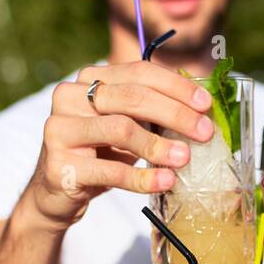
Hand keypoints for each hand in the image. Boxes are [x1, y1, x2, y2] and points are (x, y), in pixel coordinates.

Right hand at [26, 60, 214, 227]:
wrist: (56, 191)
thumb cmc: (99, 153)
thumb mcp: (125, 125)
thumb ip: (152, 112)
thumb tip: (201, 109)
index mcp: (89, 78)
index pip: (139, 72)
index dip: (176, 87)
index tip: (206, 104)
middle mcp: (70, 96)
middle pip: (132, 97)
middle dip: (175, 114)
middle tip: (205, 133)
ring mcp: (61, 130)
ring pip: (121, 129)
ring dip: (159, 145)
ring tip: (185, 158)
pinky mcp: (61, 166)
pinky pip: (111, 171)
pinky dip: (143, 178)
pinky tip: (165, 181)